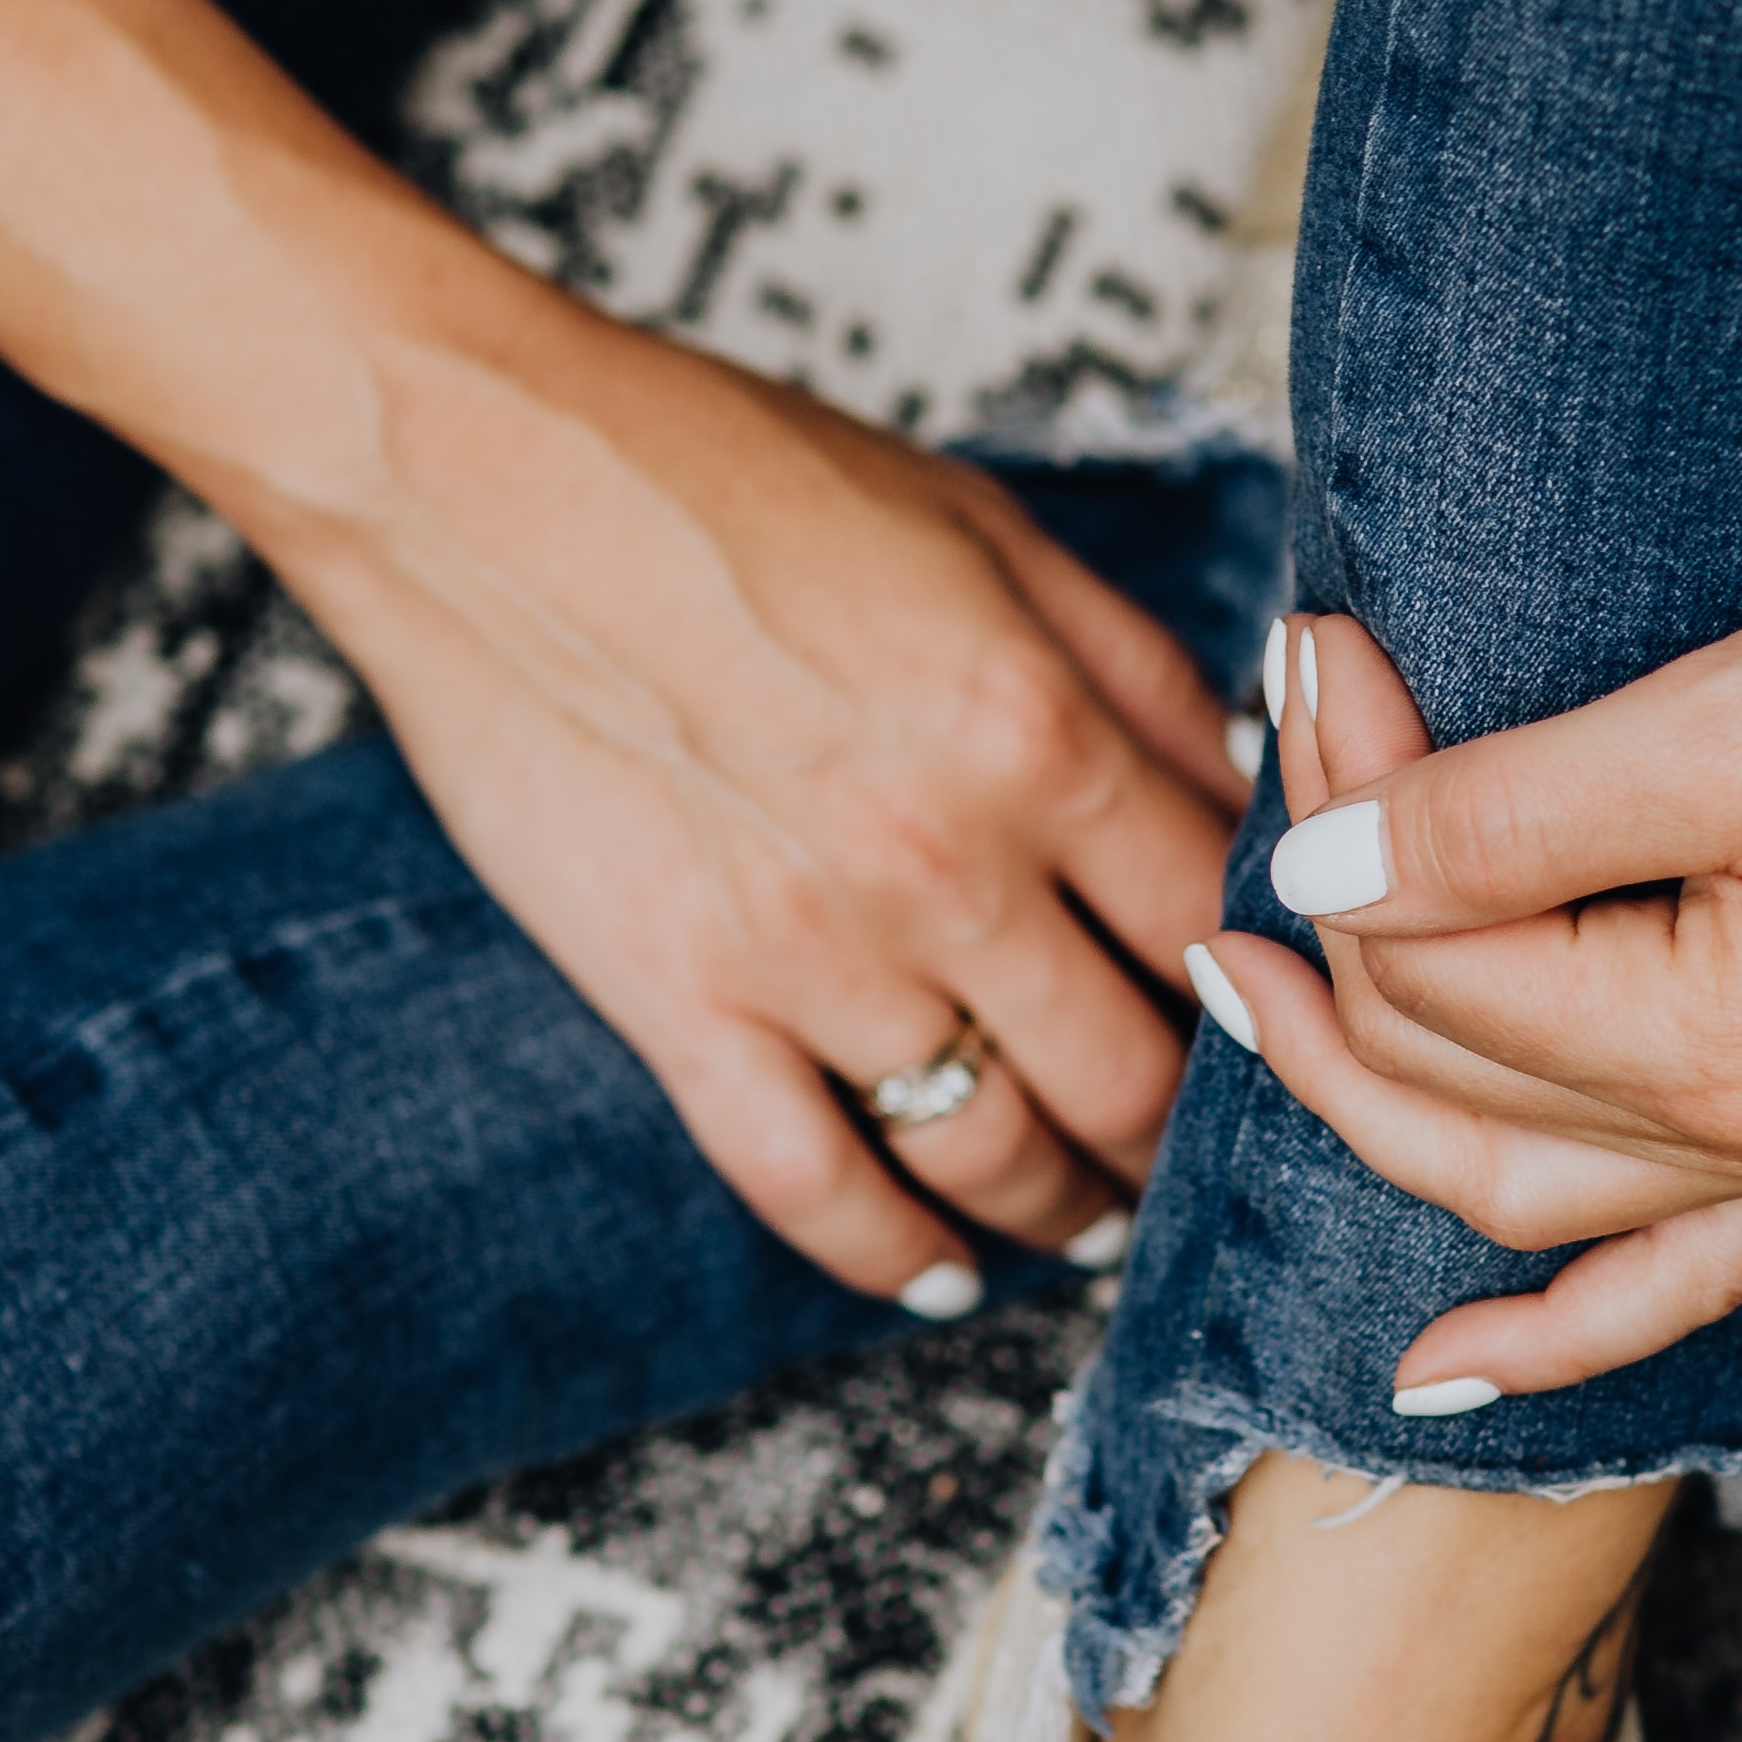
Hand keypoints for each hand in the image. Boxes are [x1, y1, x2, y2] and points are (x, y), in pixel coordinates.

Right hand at [251, 277, 1242, 1302]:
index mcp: (1036, 731)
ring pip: (991, 1152)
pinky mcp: (678, 1003)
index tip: (1265, 1014)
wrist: (476, 478)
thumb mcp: (980, 529)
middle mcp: (943, 864)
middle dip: (1177, 1129)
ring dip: (1063, 1207)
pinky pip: (812, 1185)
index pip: (1212, 922)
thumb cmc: (726, 475)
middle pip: (1128, 1073)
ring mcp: (807, 952)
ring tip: (1086, 1212)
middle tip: (1187, 1142)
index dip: (1261, 985)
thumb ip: (1130, 669)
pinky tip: (940, 1265)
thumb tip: (1249, 788)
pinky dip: (892, 1252)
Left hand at [1203, 454, 1741, 1396]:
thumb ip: (1505, 816)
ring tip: (1256, 981)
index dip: (1345, 804)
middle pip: (1452, 1064)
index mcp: (1726, 1053)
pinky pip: (1678, 1289)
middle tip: (1286, 724)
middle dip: (1336, 905)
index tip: (1314, 647)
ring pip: (1518, 1179)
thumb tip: (1318, 874)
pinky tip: (1442, 1379)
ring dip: (1370, 1087)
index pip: (1435, 956)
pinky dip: (1557, 1344)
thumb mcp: (1733, 716)